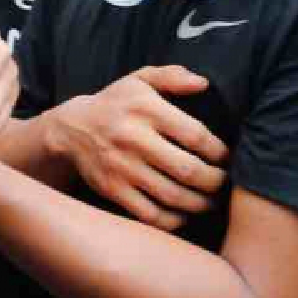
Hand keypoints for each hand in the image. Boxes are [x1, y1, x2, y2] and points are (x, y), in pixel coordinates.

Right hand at [50, 66, 228, 231]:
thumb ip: (172, 77)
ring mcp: (122, 167)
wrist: (71, 129)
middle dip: (215, 182)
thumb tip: (203, 84)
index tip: (226, 157)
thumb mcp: (139, 80)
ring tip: (211, 201)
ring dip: (200, 204)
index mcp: (146, 109)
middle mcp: (134, 139)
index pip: (195, 135)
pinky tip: (183, 214)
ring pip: (172, 196)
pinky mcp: (113, 190)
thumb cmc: (116, 104)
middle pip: (187, 170)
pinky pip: (150, 214)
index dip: (219, 151)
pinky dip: (173, 220)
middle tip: (224, 184)